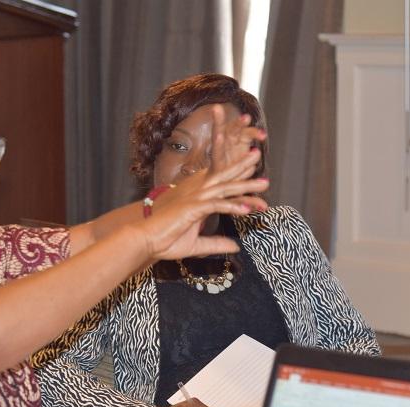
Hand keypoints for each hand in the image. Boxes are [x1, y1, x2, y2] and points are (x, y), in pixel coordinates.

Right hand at [136, 106, 268, 259]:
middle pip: (225, 178)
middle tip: (258, 156)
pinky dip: (232, 206)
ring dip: (245, 186)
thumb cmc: (165, 241)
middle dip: (243, 167)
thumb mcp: (198, 245)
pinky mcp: (191, 208)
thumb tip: (236, 247)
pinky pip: (216, 205)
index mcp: (198, 200)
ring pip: (224, 189)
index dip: (238, 178)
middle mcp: (197, 195)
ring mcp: (194, 199)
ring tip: (264, 184)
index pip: (222, 186)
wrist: (145, 241)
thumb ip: (217, 244)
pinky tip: (247, 209)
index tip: (254, 173)